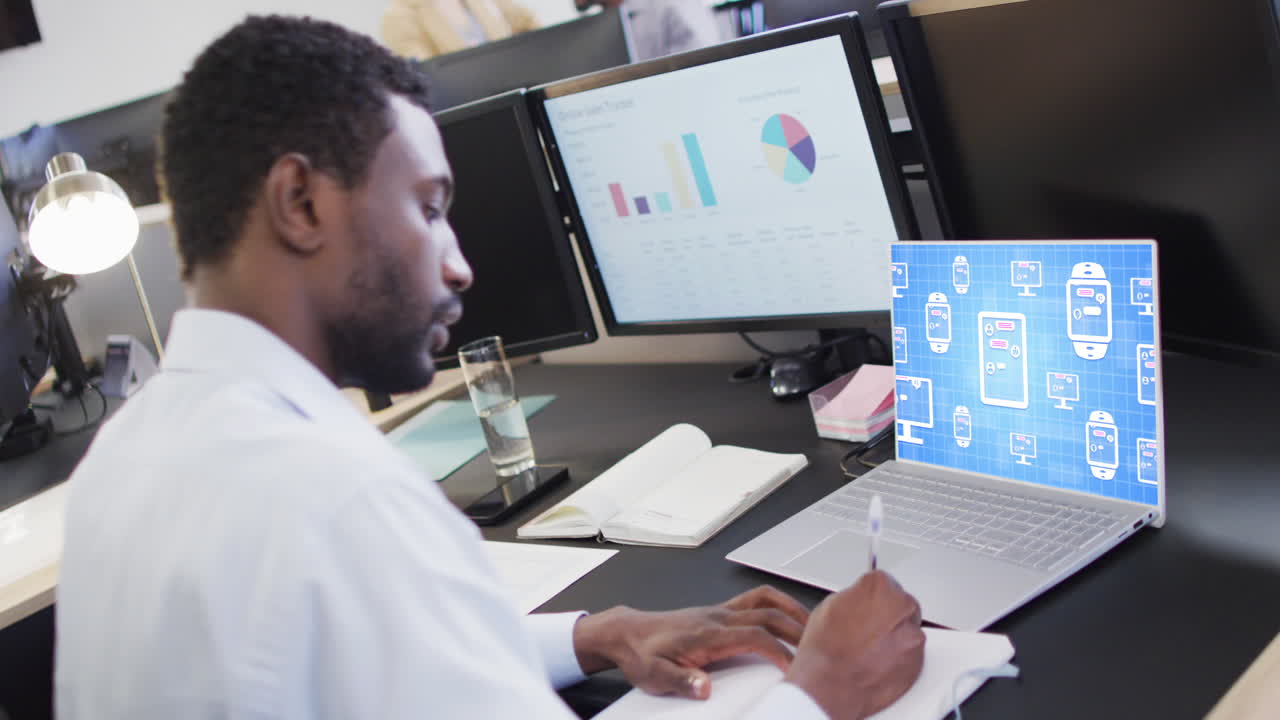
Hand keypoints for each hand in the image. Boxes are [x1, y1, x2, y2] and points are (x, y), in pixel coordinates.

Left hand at [573, 585, 809, 698]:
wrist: (628, 634)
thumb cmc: (643, 654)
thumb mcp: (655, 675)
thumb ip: (681, 681)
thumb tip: (704, 687)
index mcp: (707, 633)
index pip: (754, 636)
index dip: (779, 652)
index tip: (795, 669)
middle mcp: (718, 617)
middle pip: (768, 614)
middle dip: (797, 630)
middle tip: (819, 648)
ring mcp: (720, 611)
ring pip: (765, 600)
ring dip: (792, 610)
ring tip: (813, 628)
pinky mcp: (720, 612)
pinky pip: (756, 599)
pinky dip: (778, 603)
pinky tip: (788, 616)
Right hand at [785, 571, 924, 719]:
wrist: (830, 685)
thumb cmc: (826, 649)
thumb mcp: (831, 606)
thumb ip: (856, 598)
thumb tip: (863, 601)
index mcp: (880, 586)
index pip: (883, 581)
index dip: (871, 596)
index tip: (866, 605)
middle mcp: (902, 607)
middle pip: (901, 603)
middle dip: (887, 614)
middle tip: (867, 628)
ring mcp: (913, 636)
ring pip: (907, 630)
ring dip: (894, 636)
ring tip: (869, 649)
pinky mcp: (918, 662)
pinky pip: (911, 654)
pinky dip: (898, 657)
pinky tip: (876, 662)